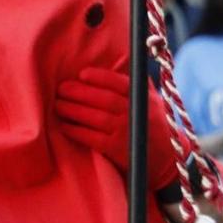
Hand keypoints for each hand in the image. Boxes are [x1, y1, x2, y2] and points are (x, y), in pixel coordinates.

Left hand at [55, 67, 180, 188]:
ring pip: (95, 118)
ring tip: (58, 105)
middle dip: (79, 92)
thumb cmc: (154, 125)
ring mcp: (126, 132)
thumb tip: (121, 63)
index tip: (82, 74)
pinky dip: (76, 130)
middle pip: (104, 99)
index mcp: (144, 100)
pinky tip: (64, 125)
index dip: (100, 77)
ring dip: (73, 110)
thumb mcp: (154, 102)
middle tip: (61, 89)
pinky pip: (91, 137)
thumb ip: (139, 84)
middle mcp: (136, 114)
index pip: (121, 84)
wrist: (165, 159)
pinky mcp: (116, 150)